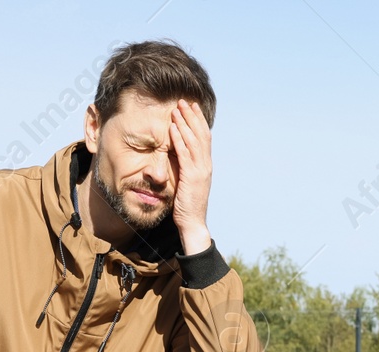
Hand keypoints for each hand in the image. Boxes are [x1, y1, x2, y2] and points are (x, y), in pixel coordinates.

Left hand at [168, 99, 212, 254]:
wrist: (193, 223)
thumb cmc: (188, 205)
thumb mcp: (188, 182)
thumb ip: (186, 167)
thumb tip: (179, 155)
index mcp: (206, 165)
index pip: (204, 137)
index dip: (198, 121)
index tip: (192, 107)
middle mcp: (206, 165)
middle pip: (201, 134)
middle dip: (192, 116)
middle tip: (184, 101)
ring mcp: (200, 171)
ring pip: (193, 141)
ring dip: (185, 123)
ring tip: (177, 109)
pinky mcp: (191, 177)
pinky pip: (185, 154)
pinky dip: (178, 139)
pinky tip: (172, 128)